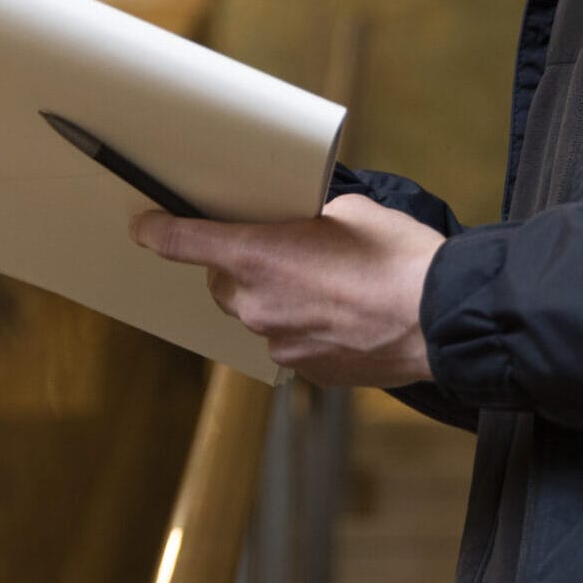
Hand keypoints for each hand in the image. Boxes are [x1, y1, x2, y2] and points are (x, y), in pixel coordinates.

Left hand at [130, 194, 442, 386]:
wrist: (438, 318)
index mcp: (259, 255)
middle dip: (242, 265)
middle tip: (285, 248)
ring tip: (329, 285)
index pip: (186, 242)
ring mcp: (278, 343)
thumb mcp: (351, 211)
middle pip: (225, 282)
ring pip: (258, 314)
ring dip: (277, 297)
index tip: (144, 227)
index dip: (159, 232)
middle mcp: (257, 304)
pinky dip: (304, 326)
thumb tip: (304, 225)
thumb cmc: (399, 257)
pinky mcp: (305, 371)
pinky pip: (288, 342)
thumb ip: (311, 218)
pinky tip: (343, 315)